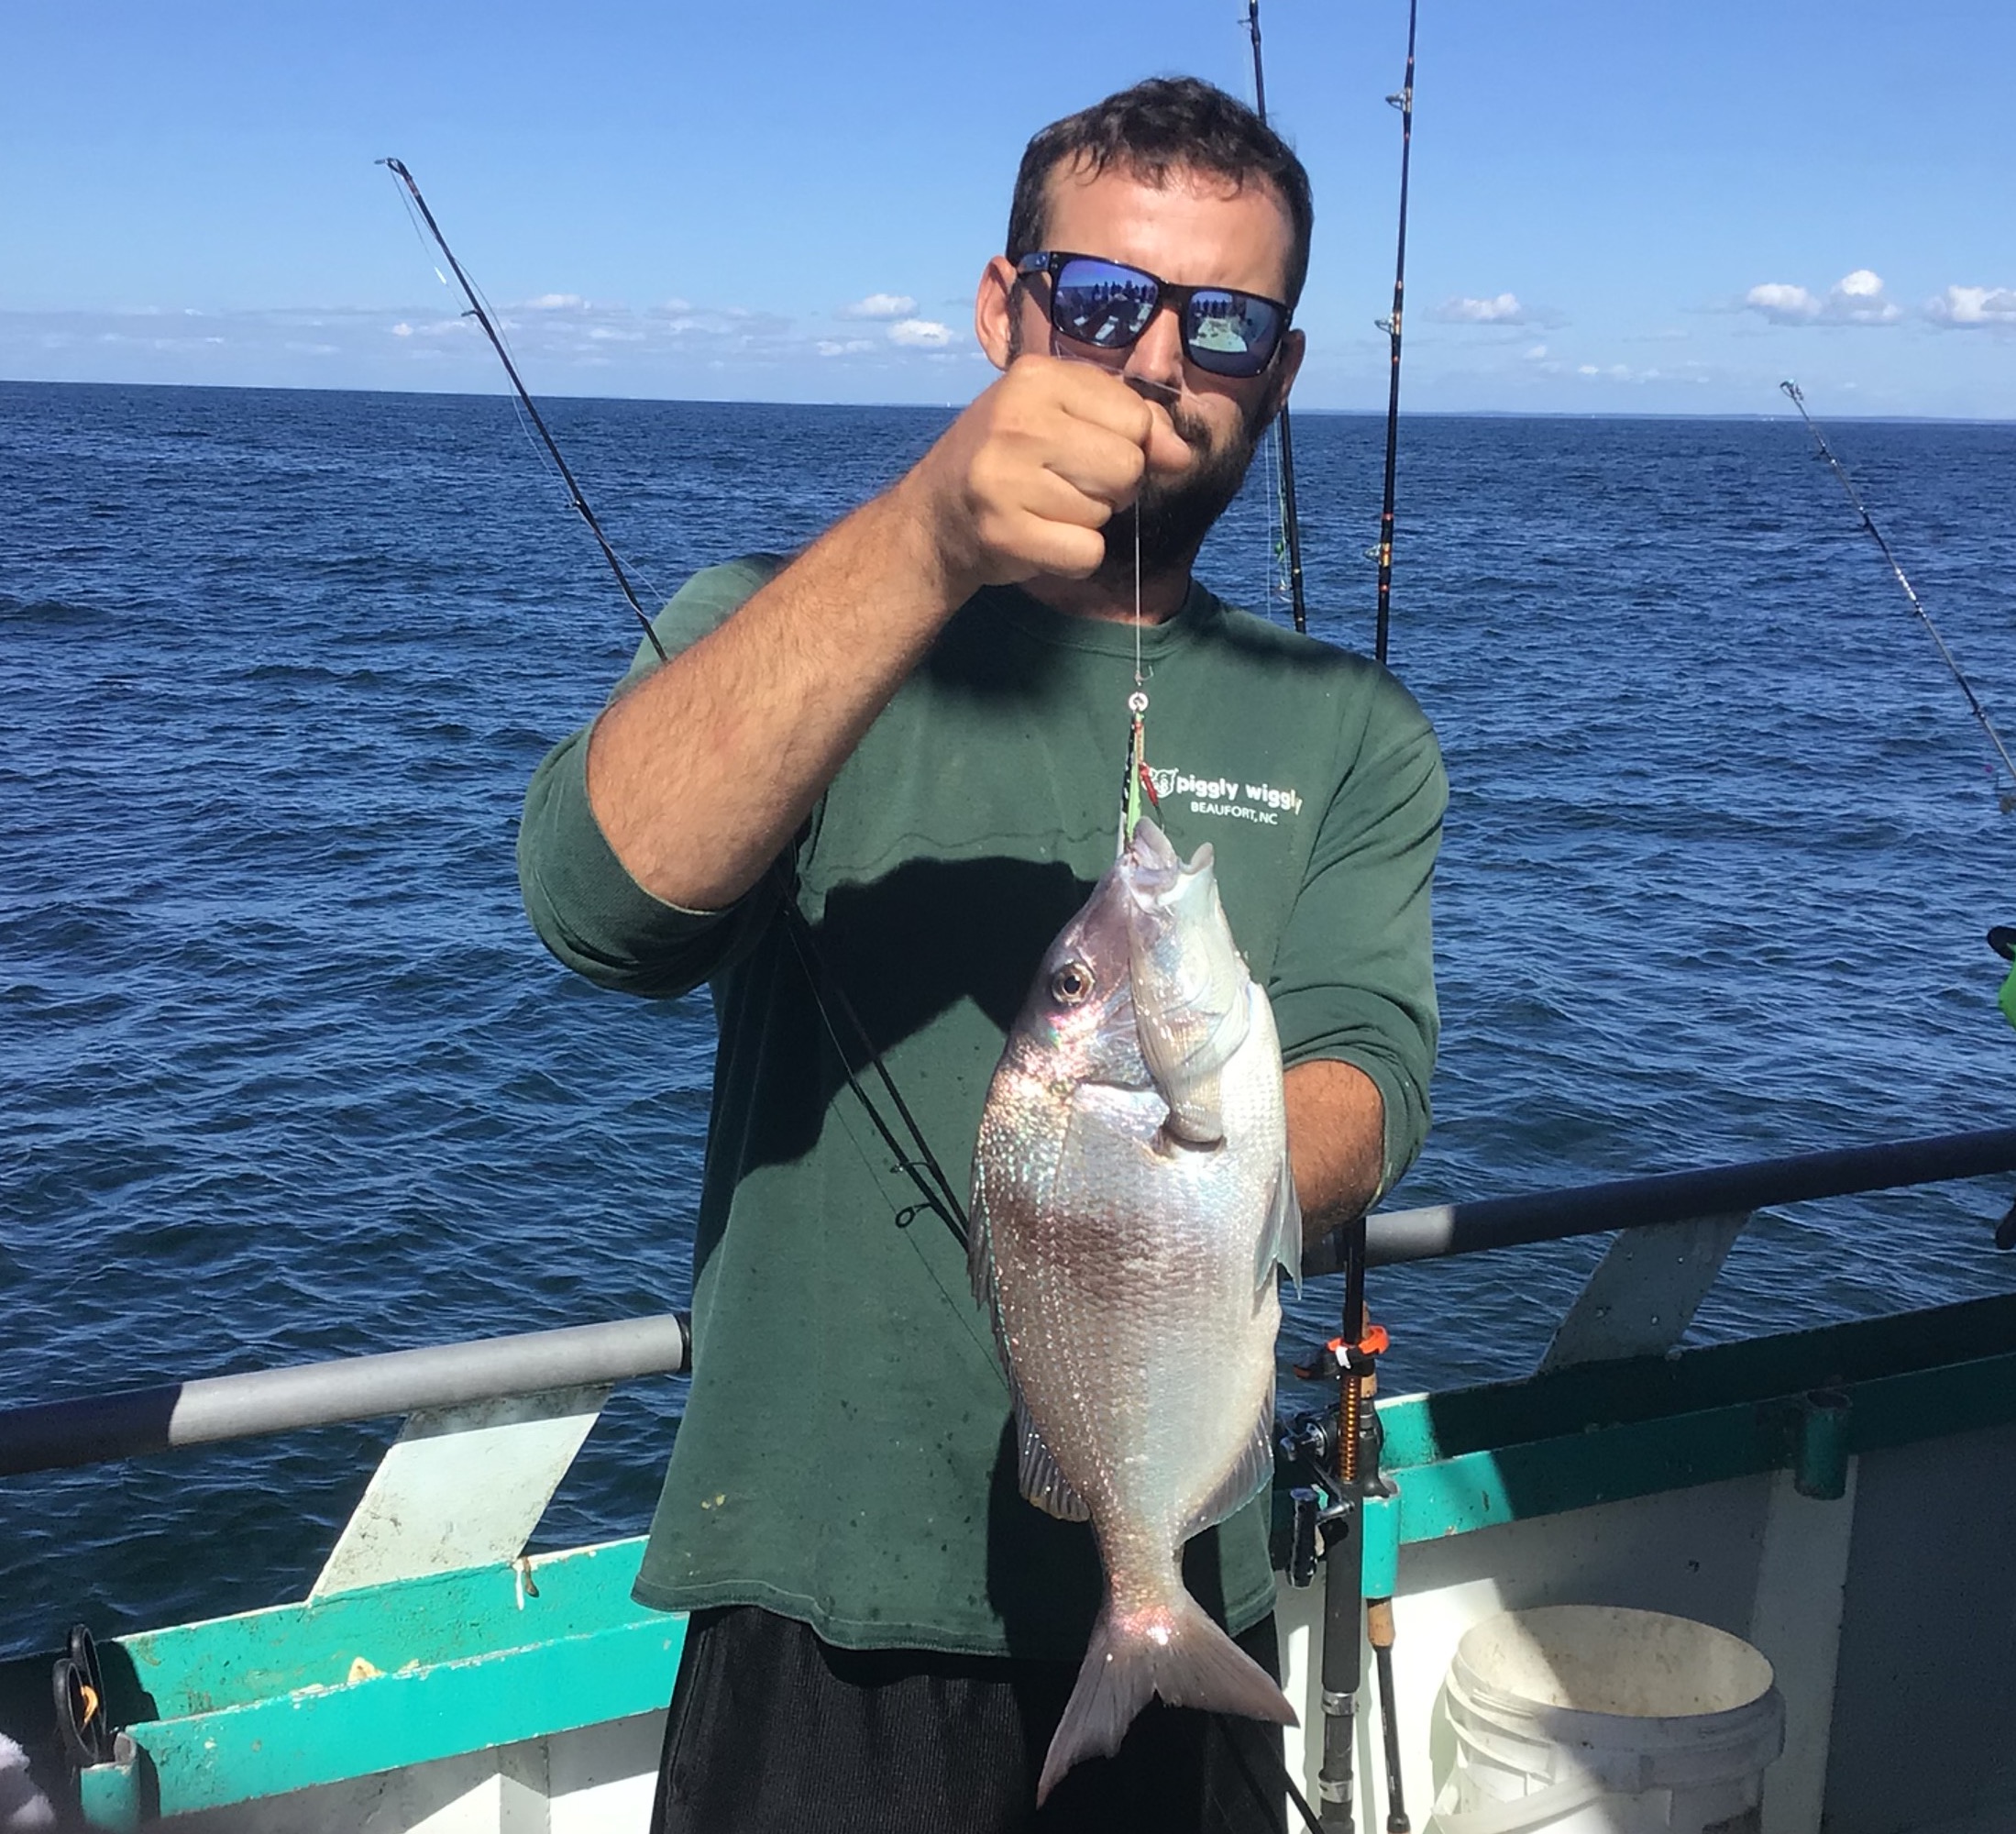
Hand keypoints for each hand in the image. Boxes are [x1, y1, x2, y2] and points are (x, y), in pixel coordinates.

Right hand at [896, 355, 1193, 599]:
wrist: (936, 516)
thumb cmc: (1011, 458)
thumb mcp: (1064, 416)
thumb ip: (1132, 421)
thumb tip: (1182, 454)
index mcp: (1035, 377)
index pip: (1135, 417)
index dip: (1128, 442)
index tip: (1086, 448)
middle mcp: (1016, 421)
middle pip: (1128, 465)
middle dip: (1112, 485)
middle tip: (1066, 483)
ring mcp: (1005, 478)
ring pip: (1106, 512)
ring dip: (1086, 520)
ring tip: (1042, 507)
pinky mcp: (1005, 533)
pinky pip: (1086, 553)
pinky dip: (1073, 556)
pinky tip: (1039, 538)